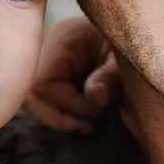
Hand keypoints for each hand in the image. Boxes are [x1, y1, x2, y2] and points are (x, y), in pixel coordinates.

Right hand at [24, 15, 120, 132]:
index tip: (98, 114)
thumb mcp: (123, 57)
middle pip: (32, 97)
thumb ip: (111, 76)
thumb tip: (96, 99)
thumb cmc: (127, 43)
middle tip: (93, 127)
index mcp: (59, 41)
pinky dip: (62, 116)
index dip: (70, 105)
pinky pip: (44, 104)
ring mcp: (42, 66)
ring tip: (90, 127)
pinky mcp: (49, 78)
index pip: (44, 84)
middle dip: (62, 119)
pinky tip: (83, 122)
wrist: (131, 36)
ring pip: (35, 105)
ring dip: (61, 120)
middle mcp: (43, 53)